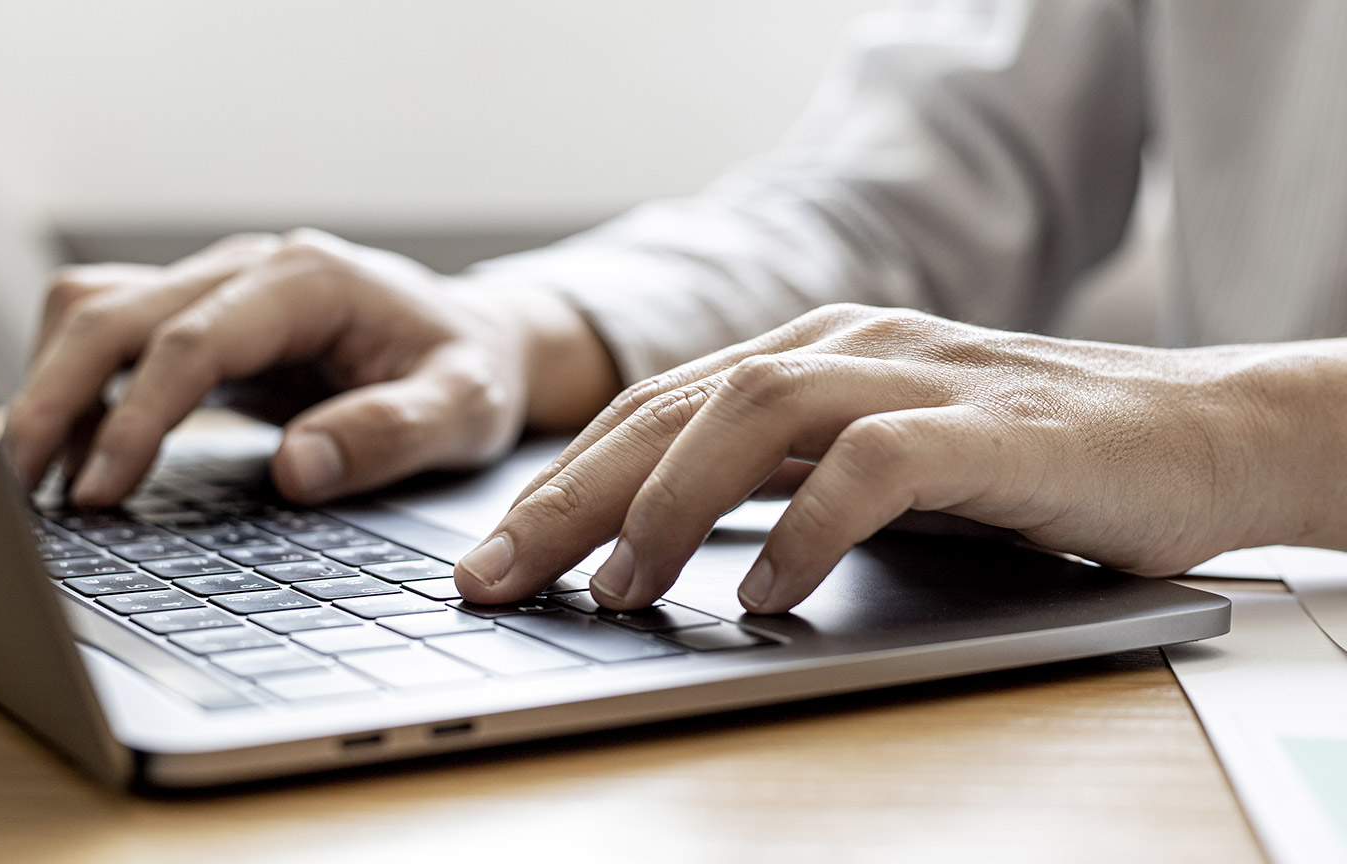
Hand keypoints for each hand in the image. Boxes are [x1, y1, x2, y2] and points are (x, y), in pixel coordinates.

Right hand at [4, 229, 617, 505]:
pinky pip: (111, 333)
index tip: (100, 490)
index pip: (193, 339)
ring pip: (94, 310)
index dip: (137, 416)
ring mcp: (218, 285)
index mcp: (311, 278)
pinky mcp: (200, 315)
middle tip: (23, 491)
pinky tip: (71, 451)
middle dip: (58, 398)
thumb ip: (390, 433)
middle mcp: (250, 268)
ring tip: (34, 477)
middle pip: (115, 312)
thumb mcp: (464, 409)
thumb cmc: (468, 372)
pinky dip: (76, 384)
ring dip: (52, 385)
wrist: (471, 339)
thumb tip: (296, 466)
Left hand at [453, 303, 1303, 613]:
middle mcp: (846, 349)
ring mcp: (917, 377)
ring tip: (618, 590)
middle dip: (572, 497)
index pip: (652, 410)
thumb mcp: (874, 464)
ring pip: (755, 410)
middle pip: (674, 406)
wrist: (1198, 435)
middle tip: (499, 580)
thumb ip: (778, 481)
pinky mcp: (991, 425)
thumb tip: (652, 550)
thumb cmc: (1022, 465)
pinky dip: (807, 527)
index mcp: (807, 356)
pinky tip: (765, 593)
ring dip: (668, 505)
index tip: (491, 560)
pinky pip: (875, 463)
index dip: (560, 483)